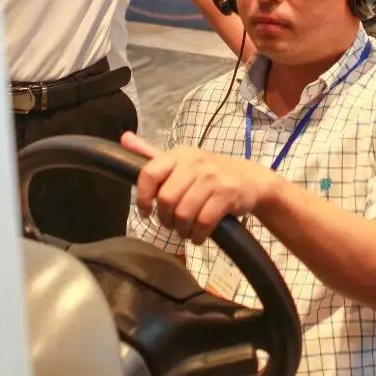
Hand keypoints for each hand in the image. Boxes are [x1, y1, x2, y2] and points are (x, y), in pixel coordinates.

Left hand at [124, 131, 280, 243]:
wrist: (251, 180)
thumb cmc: (210, 174)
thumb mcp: (182, 162)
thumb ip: (152, 155)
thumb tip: (124, 139)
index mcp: (178, 155)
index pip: (149, 173)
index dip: (143, 198)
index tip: (146, 212)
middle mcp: (195, 163)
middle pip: (167, 200)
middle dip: (166, 220)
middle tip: (172, 225)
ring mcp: (212, 178)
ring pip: (184, 214)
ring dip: (182, 230)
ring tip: (186, 231)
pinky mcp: (227, 194)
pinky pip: (204, 222)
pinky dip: (198, 236)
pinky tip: (199, 236)